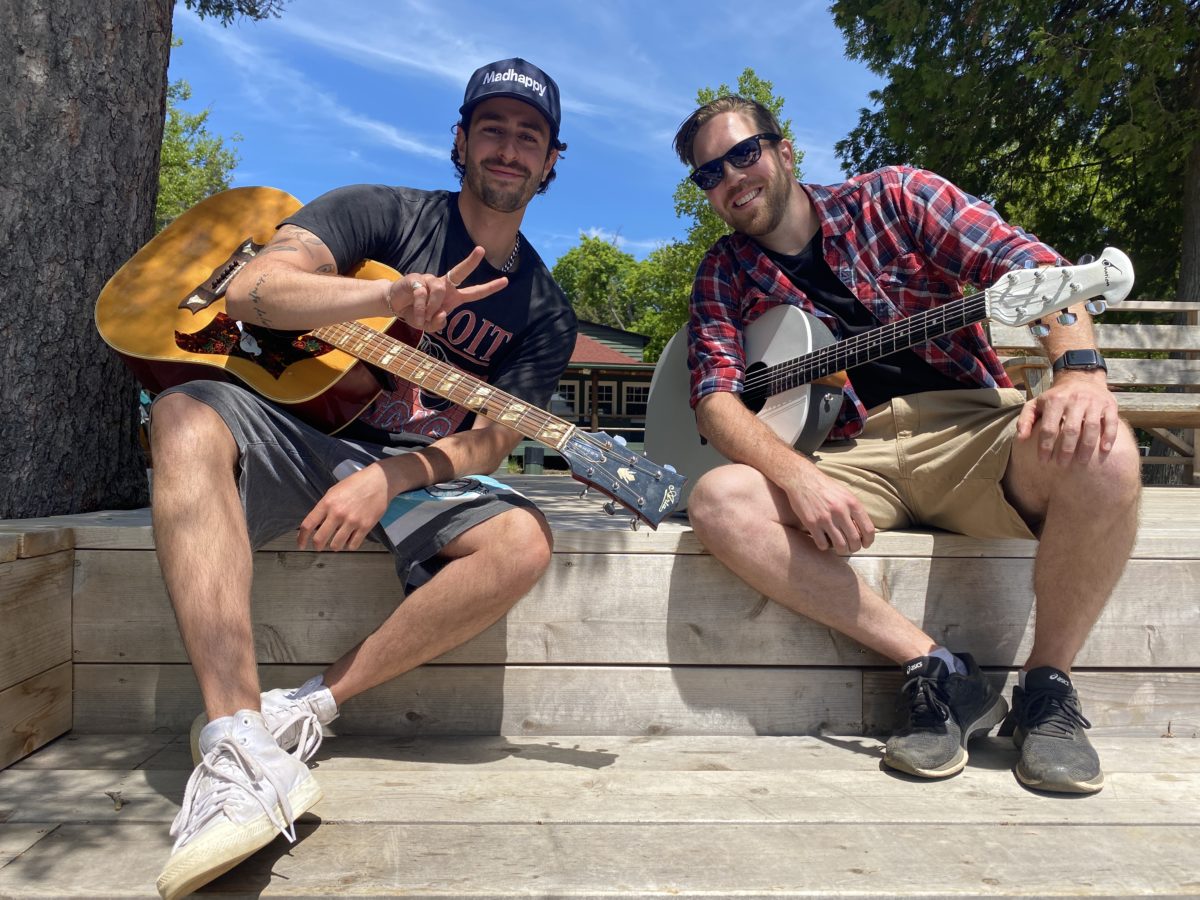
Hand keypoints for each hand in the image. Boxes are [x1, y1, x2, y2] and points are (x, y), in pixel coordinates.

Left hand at [298, 463, 390, 551]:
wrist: (379, 481)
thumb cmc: (355, 484)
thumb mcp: (334, 491)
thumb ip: (324, 507)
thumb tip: (317, 524)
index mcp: (327, 503)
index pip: (308, 525)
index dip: (301, 538)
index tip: (300, 545)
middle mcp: (338, 513)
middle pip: (320, 539)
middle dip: (317, 546)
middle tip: (318, 547)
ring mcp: (352, 521)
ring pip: (336, 545)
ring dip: (334, 546)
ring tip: (336, 542)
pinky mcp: (365, 526)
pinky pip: (353, 545)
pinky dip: (349, 546)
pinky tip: (350, 540)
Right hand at [383, 246, 507, 330]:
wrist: (395, 307)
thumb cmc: (417, 314)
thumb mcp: (429, 326)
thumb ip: (438, 324)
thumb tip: (442, 313)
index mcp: (453, 297)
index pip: (474, 292)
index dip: (490, 288)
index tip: (505, 281)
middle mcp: (444, 285)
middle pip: (459, 272)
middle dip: (471, 262)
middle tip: (481, 250)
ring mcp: (430, 280)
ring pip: (438, 291)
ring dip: (430, 308)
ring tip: (422, 317)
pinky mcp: (416, 279)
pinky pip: (422, 294)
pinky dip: (419, 308)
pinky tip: (414, 312)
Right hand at [781, 463, 875, 553]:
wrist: (802, 479)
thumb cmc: (824, 486)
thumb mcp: (845, 493)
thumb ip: (854, 509)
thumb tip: (862, 527)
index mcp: (852, 503)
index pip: (868, 529)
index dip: (869, 540)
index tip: (866, 543)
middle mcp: (840, 511)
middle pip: (854, 540)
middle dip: (855, 548)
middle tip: (852, 548)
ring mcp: (825, 518)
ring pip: (840, 545)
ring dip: (842, 550)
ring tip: (840, 548)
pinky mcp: (812, 523)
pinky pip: (822, 544)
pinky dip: (825, 546)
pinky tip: (824, 541)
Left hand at [1015, 371, 1119, 465]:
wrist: (1081, 378)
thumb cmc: (1055, 396)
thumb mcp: (1036, 403)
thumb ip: (1025, 419)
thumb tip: (1020, 439)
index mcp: (1055, 400)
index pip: (1049, 428)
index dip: (1045, 446)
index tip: (1044, 461)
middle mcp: (1075, 400)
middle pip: (1071, 430)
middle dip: (1066, 450)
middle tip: (1062, 464)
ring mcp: (1094, 402)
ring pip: (1092, 427)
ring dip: (1087, 448)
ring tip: (1081, 463)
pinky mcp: (1109, 404)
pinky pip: (1111, 422)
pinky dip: (1109, 437)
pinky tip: (1105, 450)